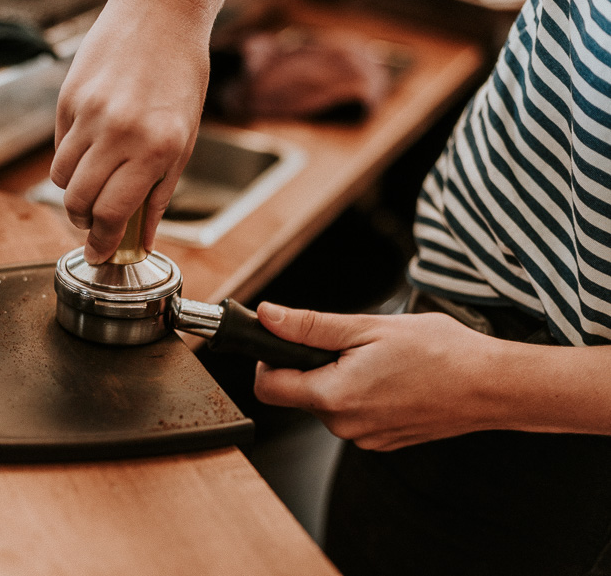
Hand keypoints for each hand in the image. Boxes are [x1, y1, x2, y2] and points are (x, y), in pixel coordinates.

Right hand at [50, 0, 226, 263]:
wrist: (161, 18)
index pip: (113, 213)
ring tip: (92, 187)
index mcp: (157, 148)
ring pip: (62, 177)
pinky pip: (59, 146)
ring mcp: (90, 114)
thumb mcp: (183, 143)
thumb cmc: (181, 79)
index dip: (102, 242)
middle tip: (93, 225)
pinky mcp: (69, 98)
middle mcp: (120, 133)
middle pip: (80, 201)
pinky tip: (90, 150)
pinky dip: (70, 159)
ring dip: (73, 193)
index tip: (98, 254)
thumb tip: (141, 240)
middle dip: (84, 222)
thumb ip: (159, 195)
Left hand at [253, 302, 503, 450]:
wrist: (492, 386)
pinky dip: (361, 395)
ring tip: (378, 360)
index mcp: (334, 397)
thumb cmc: (440, 353)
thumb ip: (310, 326)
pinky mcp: (382, 441)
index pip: (268, 387)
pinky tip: (391, 378)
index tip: (283, 341)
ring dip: (338, 379)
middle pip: (299, 393)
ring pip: (327, 404)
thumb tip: (268, 317)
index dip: (267, 360)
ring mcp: (365, 438)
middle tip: (349, 343)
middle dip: (311, 366)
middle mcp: (344, 426)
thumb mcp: (368, 327)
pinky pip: (353, 415)